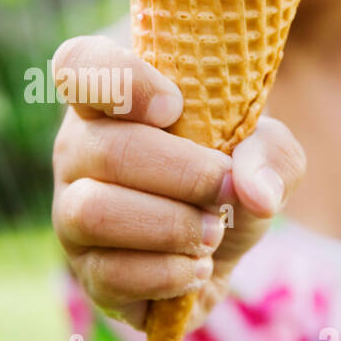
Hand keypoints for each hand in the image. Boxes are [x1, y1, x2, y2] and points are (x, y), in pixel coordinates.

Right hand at [51, 35, 305, 330]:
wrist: (219, 250)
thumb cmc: (227, 179)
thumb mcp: (264, 152)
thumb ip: (269, 153)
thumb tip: (252, 192)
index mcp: (110, 102)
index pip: (78, 66)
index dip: (123, 81)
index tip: (175, 106)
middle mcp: (78, 152)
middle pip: (107, 150)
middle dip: (183, 173)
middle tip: (225, 189)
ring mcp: (72, 214)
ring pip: (94, 213)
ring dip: (170, 225)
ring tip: (211, 232)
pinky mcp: (86, 273)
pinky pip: (109, 274)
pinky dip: (167, 273)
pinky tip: (195, 267)